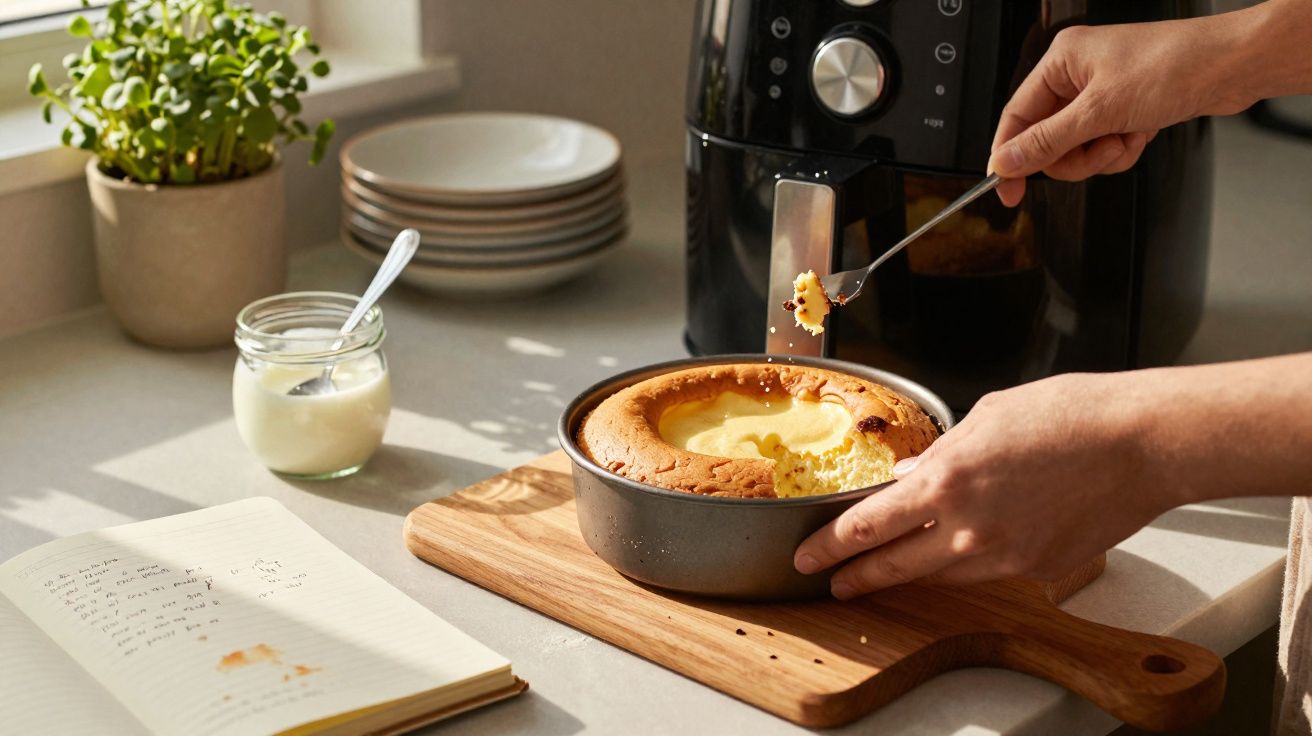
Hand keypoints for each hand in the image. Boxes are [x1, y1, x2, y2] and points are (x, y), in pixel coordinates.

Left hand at [793, 372, 1176, 599]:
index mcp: (946, 480)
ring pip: (941, 574)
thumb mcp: (988, 416)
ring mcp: (1005, 556)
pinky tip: (970, 544)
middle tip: (833, 582)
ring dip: (911, 571)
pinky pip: (990, 571)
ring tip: (888, 568)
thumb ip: (942, 452)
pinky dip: (972, 560)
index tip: (808, 558)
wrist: (1143, 442)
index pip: (867, 525)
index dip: (831, 546)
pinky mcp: (1038, 570)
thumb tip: (911, 473)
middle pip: (894, 565)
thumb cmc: (1070, 414)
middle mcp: (968, 527)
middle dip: (856, 576)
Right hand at [989, 16, 1254, 206]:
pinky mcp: (1124, 109)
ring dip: (1101, 155)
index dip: (1009, 155)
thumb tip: (1006, 161)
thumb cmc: (1175, 65)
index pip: (1016, 116)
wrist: (1233, 65)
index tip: (1006, 190)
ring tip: (1125, 138)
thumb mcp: (1100, 111)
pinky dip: (1120, 150)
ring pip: (1076, 149)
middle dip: (1074, 155)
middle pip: (1046, 139)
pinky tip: (1140, 135)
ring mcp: (1102, 94)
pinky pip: (1103, 146)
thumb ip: (1047, 141)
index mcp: (1061, 61)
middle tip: (1097, 151)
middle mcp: (1077, 75)